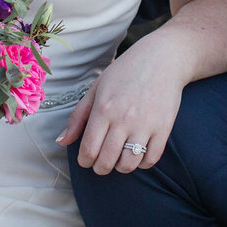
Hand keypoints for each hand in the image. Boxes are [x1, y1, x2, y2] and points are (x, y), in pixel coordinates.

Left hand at [55, 47, 185, 174]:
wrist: (162, 58)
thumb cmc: (125, 72)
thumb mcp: (96, 88)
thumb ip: (78, 117)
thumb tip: (62, 141)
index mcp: (103, 108)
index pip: (88, 149)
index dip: (84, 161)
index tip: (86, 160)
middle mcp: (123, 119)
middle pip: (106, 161)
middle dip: (99, 168)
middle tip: (100, 163)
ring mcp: (145, 124)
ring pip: (129, 164)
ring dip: (120, 167)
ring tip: (119, 159)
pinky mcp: (164, 128)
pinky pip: (151, 159)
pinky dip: (142, 163)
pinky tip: (138, 154)